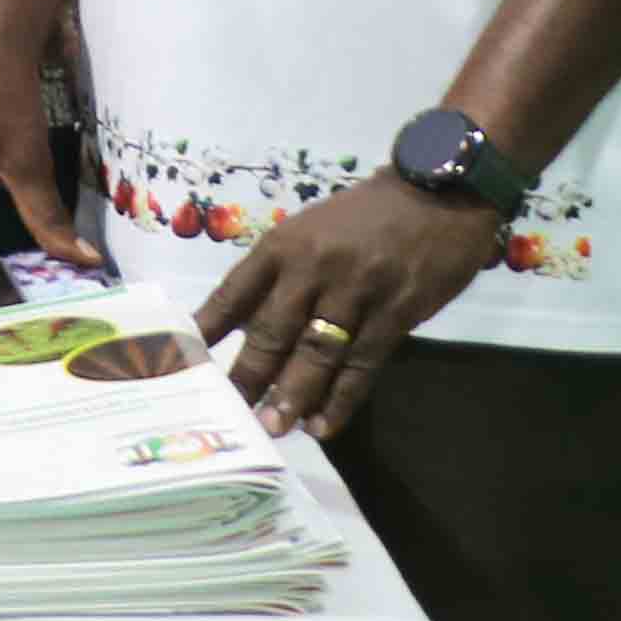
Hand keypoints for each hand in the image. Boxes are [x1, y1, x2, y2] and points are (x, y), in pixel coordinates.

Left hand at [195, 173, 508, 437]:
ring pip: (317, 352)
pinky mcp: (397, 311)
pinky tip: (324, 423)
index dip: (207, 330)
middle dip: (249, 376)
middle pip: (272, 330)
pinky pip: (363, 363)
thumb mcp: (312, 231)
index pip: (233, 292)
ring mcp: (357, 290)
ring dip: (294, 394)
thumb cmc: (366, 217)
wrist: (439, 192)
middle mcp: (313, 267)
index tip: (182, 364)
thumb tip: (245, 330)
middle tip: (232, 414)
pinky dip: (342, 398)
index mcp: (283, 245)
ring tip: (275, 427)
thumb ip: (281, 275)